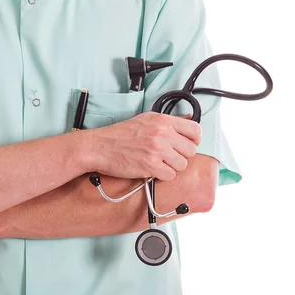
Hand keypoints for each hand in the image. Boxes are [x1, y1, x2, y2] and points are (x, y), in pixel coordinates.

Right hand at [85, 112, 200, 180]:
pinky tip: (151, 169)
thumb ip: (168, 121)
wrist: (100, 147)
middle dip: (180, 156)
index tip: (186, 145)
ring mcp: (157, 149)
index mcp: (162, 120)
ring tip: (157, 163)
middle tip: (166, 156)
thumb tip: (189, 119)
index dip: (194, 140)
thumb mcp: (146, 119)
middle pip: (191, 150)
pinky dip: (162, 175)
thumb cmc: (119, 135)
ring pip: (182, 165)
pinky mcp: (150, 165)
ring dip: (171, 167)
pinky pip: (170, 175)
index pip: (195, 130)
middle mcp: (162, 133)